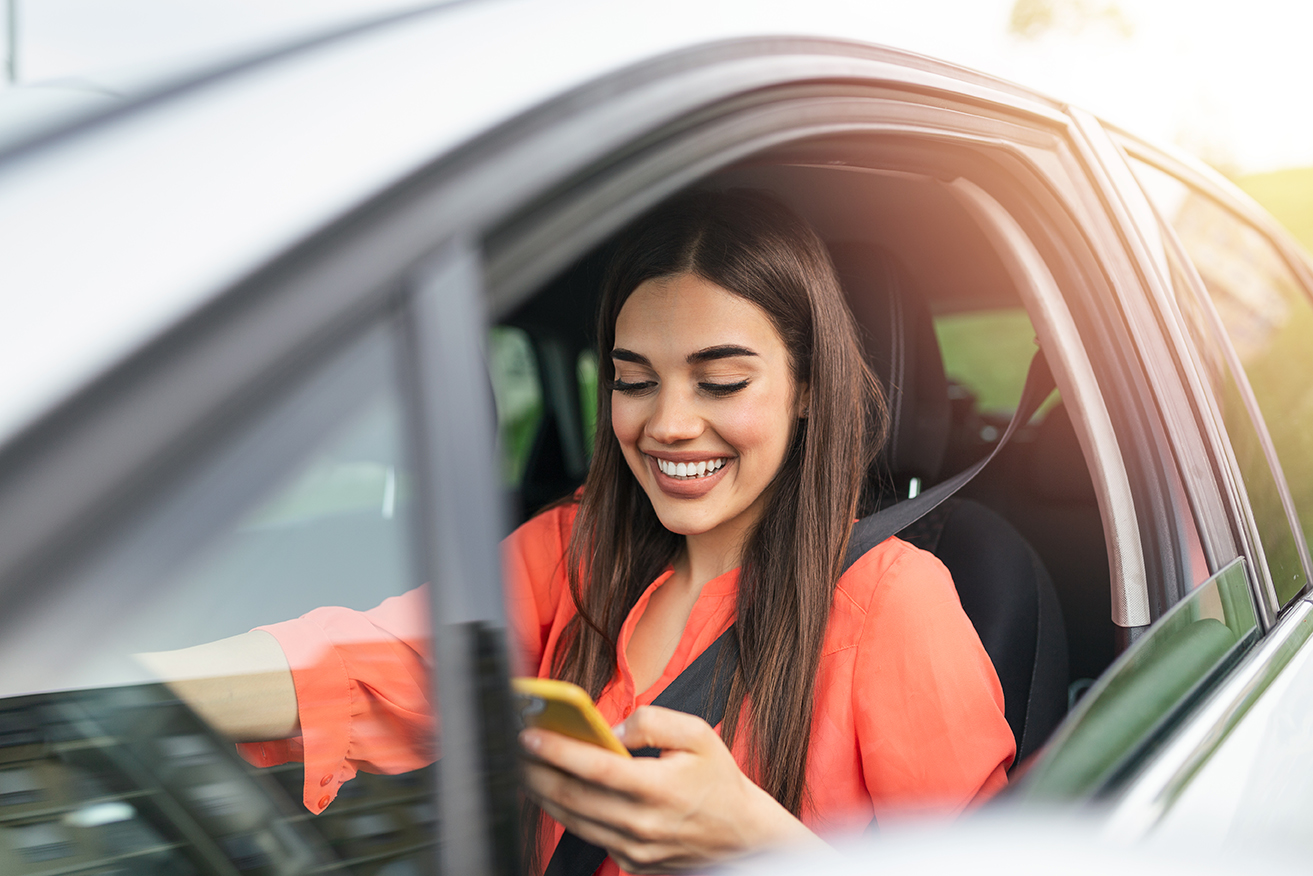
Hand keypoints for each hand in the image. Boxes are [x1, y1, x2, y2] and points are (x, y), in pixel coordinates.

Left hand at [520, 705, 825, 872]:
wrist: (742, 835)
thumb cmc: (718, 780)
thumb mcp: (698, 735)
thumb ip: (652, 722)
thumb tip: (610, 731)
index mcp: (658, 788)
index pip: (595, 768)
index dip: (557, 750)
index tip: (528, 734)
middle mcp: (642, 823)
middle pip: (573, 798)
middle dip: (536, 771)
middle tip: (513, 749)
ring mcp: (635, 849)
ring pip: (574, 821)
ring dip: (543, 794)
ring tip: (524, 768)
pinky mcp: (632, 863)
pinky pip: (590, 836)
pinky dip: (567, 814)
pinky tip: (554, 793)